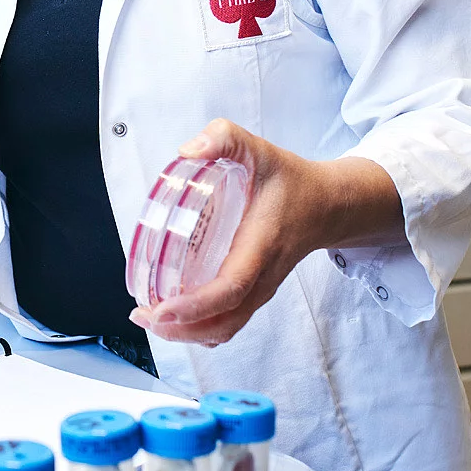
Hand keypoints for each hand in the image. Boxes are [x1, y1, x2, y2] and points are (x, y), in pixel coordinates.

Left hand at [129, 119, 403, 346]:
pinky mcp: (255, 294)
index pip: (231, 288)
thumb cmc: (291, 180)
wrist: (328, 205)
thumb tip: (187, 151)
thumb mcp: (258, 148)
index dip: (195, 306)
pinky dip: (200, 328)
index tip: (162, 308)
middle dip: (182, 329)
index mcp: (262, 245)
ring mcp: (261, 290)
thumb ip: (224, 138)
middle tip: (143, 315)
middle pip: (225, 322)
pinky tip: (174, 317)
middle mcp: (263, 276)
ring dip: (187, 333)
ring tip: (150, 319)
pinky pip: (229, 322)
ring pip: (226, 328)